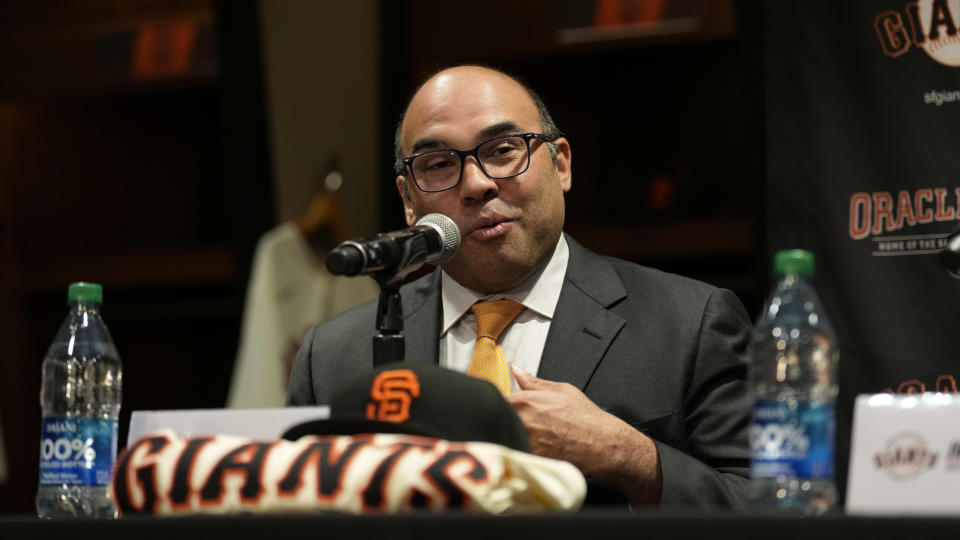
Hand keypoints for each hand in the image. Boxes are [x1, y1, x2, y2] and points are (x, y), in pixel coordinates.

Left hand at [507, 364, 661, 504]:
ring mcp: (523, 443)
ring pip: (503, 440)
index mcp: (524, 402)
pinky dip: (515, 454)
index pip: (493, 401)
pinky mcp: (528, 462)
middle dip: (501, 423)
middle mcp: (521, 422)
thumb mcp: (561, 390)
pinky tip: (529, 452)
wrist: (602, 445)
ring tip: (524, 439)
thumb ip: (532, 381)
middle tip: (514, 425)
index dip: (496, 406)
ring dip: (506, 439)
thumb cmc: (585, 419)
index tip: (500, 409)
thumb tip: (516, 369)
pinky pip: (513, 456)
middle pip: (495, 422)